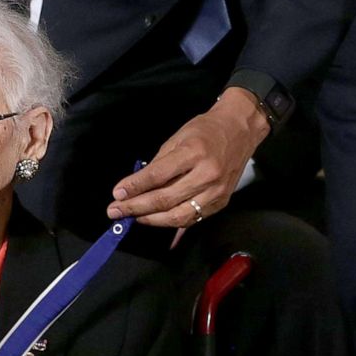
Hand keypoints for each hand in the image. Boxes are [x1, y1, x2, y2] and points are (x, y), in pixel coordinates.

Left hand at [107, 87, 270, 227]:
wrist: (240, 130)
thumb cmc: (205, 130)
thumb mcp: (177, 138)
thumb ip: (158, 164)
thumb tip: (135, 186)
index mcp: (193, 153)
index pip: (158, 176)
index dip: (135, 187)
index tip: (117, 194)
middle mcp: (207, 175)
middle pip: (165, 199)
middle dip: (136, 207)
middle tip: (115, 211)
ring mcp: (216, 192)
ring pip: (178, 216)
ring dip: (151, 220)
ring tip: (133, 217)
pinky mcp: (221, 203)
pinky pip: (192, 220)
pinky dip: (172, 225)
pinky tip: (155, 223)